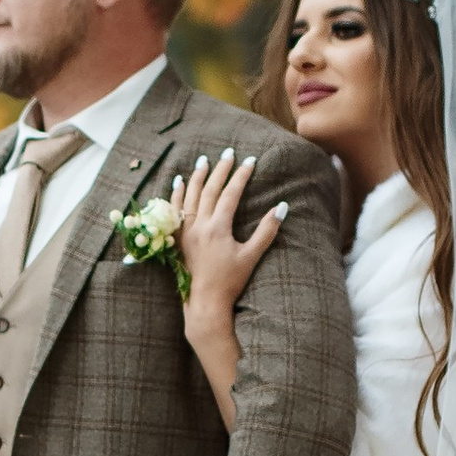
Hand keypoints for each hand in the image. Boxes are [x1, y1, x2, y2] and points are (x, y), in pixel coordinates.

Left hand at [170, 152, 287, 323]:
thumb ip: (266, 231)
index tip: (250, 161)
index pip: (230, 194)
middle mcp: (198, 226)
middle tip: (229, 153)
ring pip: (189, 196)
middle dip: (220, 169)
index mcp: (218, 228)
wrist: (205, 302)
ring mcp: (184, 231)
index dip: (241, 176)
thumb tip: (282, 208)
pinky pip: (174, 210)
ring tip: (203, 160)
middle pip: (209, 190)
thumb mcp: (251, 256)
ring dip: (197, 177)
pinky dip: (176, 194)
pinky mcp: (176, 238)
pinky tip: (178, 182)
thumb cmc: (230, 281)